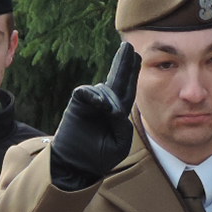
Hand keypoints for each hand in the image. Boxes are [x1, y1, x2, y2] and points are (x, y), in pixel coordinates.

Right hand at [50, 41, 139, 189]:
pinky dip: (93, 96)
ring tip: (109, 115)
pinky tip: (98, 103)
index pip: (127, 88)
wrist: (74, 165)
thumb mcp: (119, 142)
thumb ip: (121, 123)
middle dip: (123, 63)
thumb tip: (111, 105)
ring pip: (104, 90)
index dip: (132, 71)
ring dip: (109, 99)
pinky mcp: (76, 105)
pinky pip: (86, 93)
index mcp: (117, 112)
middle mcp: (104, 104)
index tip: (136, 55)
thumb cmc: (98, 156)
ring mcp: (90, 103)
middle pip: (117, 80)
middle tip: (128, 46)